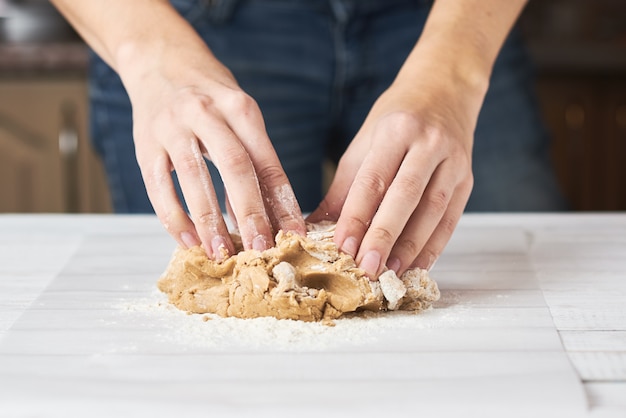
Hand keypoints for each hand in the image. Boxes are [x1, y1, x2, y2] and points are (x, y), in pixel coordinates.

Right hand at [124, 42, 305, 258]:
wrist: (160, 62)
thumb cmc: (210, 97)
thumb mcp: (239, 115)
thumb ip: (254, 160)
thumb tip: (270, 215)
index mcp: (240, 108)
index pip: (267, 160)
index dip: (283, 200)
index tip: (294, 233)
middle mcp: (206, 113)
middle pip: (234, 167)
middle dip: (251, 213)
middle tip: (261, 249)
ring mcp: (172, 127)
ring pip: (194, 178)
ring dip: (210, 221)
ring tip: (223, 253)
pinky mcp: (145, 145)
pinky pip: (158, 186)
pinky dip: (174, 217)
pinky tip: (188, 240)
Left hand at [310, 62, 483, 276]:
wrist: (445, 89)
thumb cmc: (398, 117)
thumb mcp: (364, 143)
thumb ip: (343, 188)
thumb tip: (315, 226)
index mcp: (396, 130)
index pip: (373, 179)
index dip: (357, 216)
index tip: (342, 246)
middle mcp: (429, 143)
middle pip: (405, 196)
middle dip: (384, 235)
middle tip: (367, 267)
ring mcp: (454, 161)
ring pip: (433, 210)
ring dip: (411, 246)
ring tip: (390, 272)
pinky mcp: (467, 179)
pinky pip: (451, 218)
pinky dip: (434, 246)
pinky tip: (418, 266)